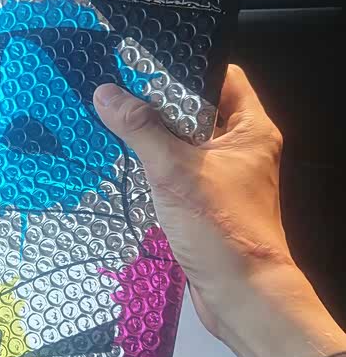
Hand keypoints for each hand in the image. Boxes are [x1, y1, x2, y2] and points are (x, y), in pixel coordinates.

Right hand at [93, 66, 345, 356]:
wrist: (242, 296)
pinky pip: (177, 171)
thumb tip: (105, 92)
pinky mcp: (206, 203)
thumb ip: (141, 129)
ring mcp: (224, 177)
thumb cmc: (221, 228)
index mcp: (250, 129)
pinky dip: (153, 166)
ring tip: (109, 117)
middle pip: (197, 108)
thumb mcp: (175, 171)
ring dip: (152, 135)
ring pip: (184, 142)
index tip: (145, 61)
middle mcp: (241, 147)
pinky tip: (120, 160)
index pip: (222, 76)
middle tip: (115, 87)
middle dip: (158, 101)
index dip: (187, 65)